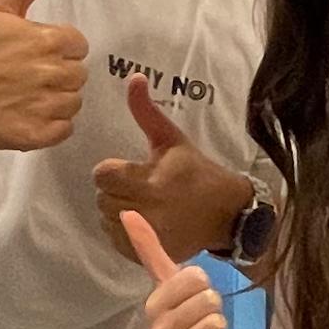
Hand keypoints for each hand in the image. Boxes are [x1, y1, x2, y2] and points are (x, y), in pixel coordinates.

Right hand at [0, 0, 87, 151]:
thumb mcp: (1, 7)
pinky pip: (65, 129)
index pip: (78, 46)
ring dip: (55, 100)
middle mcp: (53, 72)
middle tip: (26, 75)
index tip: (33, 53)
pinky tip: (27, 114)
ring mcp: (46, 106)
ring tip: (25, 95)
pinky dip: (50, 125)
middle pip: (78, 75)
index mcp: (50, 40)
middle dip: (57, 74)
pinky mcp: (38, 134)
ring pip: (73, 103)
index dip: (58, 49)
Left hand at [94, 77, 254, 260]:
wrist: (227, 213)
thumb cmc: (196, 171)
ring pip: (106, 220)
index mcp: (152, 180)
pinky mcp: (150, 251)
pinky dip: (123, 231)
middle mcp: (149, 210)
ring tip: (140, 203)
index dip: (113, 170)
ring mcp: (149, 234)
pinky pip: (116, 240)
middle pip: (102, 198)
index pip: (103, 175)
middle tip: (137, 187)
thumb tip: (133, 77)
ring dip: (117, 211)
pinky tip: (143, 220)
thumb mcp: (172, 139)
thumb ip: (146, 112)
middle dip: (115, 190)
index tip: (130, 170)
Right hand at [120, 210, 235, 328]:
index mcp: (153, 305)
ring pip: (216, 324)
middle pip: (209, 300)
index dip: (203, 284)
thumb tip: (127, 211)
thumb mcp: (170, 284)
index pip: (193, 276)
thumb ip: (149, 249)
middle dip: (214, 307)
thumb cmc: (184, 320)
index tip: (193, 295)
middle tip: (201, 319)